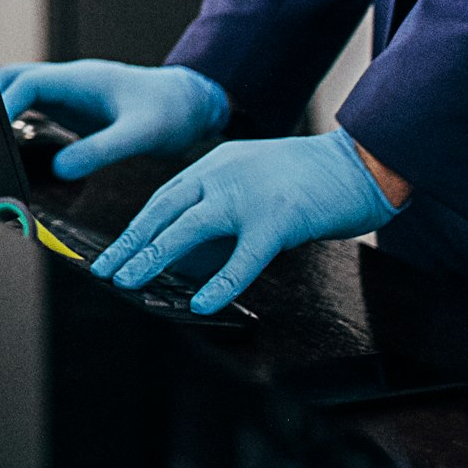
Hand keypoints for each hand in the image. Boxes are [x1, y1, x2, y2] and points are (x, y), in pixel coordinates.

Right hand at [0, 59, 230, 179]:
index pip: (26, 82)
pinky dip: (18, 117)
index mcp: (81, 79)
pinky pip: (35, 105)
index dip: (3, 103)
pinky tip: (14, 142)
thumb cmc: (170, 113)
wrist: (191, 103)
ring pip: (21, 90)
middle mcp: (70, 81)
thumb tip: (60, 170)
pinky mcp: (74, 106)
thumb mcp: (140, 135)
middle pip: (14, 80)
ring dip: (3, 107)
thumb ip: (101, 151)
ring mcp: (70, 92)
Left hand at [95, 129, 402, 314]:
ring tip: (129, 283)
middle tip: (106, 271)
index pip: (164, 197)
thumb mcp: (256, 179)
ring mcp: (248, 196)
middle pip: (162, 211)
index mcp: (217, 164)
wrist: (361, 162)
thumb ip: (225, 202)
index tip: (114, 251)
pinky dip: (219, 283)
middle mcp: (223, 175)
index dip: (137, 227)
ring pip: (187, 229)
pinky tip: (200, 305)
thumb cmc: (314, 178)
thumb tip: (195, 250)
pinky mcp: (278, 220)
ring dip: (153, 257)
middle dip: (131, 243)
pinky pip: (243, 258)